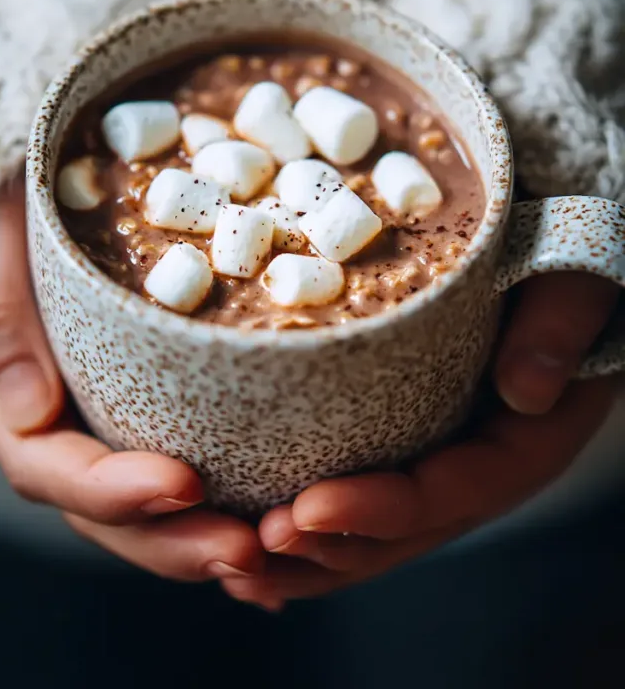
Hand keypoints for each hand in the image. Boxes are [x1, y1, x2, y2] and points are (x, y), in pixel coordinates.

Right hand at [0, 181, 262, 581]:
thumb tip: (31, 413)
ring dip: (214, 542)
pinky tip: (296, 521)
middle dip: (178, 543)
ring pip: (161, 512)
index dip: (114, 491)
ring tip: (279, 554)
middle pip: (115, 515)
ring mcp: (124, 426)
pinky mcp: (174, 410)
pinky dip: (242, 505)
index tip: (183, 482)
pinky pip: (207, 470)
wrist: (61, 185)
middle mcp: (74, 429)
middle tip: (248, 550)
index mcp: (22, 403)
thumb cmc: (23, 207)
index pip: (54, 470)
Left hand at [221, 272, 619, 608]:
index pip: (456, 489)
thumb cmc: (563, 258)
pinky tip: (251, 544)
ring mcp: (443, 453)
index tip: (306, 510)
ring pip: (378, 525)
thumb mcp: (578, 276)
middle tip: (251, 546)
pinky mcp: (409, 436)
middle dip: (328, 547)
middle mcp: (481, 458)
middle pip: (405, 527)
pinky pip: (361, 487)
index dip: (381, 510)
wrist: (547, 250)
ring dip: (309, 554)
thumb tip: (524, 392)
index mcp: (526, 436)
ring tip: (236, 564)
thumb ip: (562, 320)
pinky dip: (311, 524)